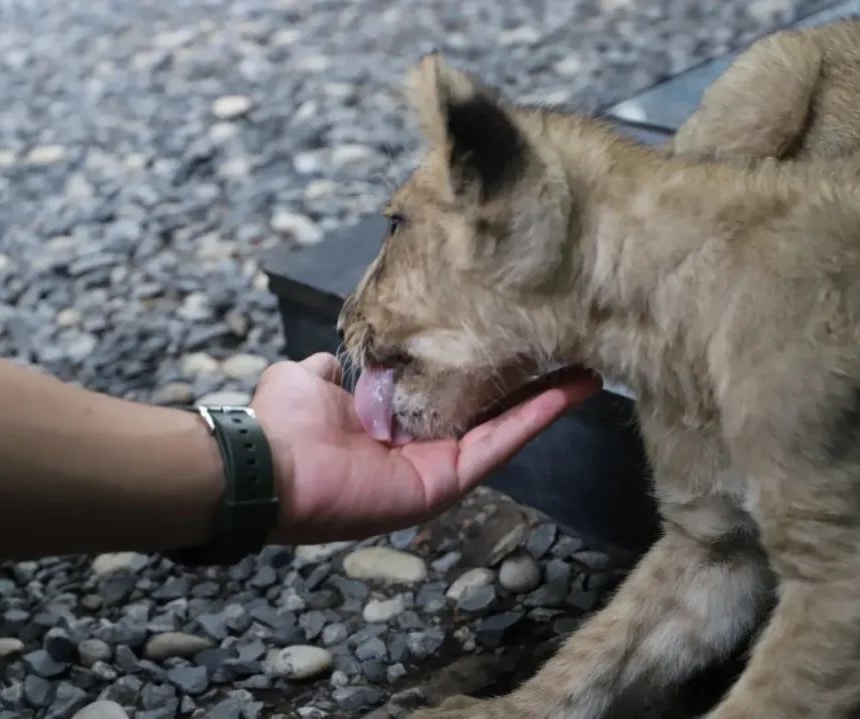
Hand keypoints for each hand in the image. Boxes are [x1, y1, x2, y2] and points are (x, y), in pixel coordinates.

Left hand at [252, 353, 600, 543]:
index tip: (514, 334)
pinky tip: (571, 391)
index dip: (484, 365)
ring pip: (505, 426)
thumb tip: (335, 359)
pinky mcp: (447, 481)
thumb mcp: (308, 379)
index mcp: (392, 419)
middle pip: (490, 408)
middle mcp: (422, 443)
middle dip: (531, 380)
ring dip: (548, 398)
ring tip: (589, 368)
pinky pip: (498, 446)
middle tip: (571, 348)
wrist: (270, 466)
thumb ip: (331, 369)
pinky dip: (536, 419)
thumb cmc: (284, 423)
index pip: (451, 389)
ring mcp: (439, 465)